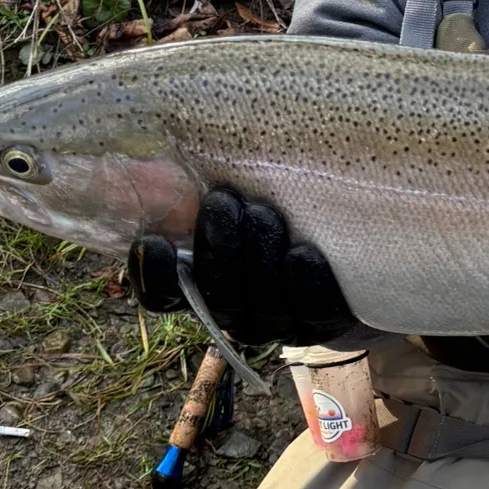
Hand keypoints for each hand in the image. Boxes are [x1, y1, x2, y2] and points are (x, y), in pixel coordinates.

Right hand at [129, 186, 355, 346]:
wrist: (347, 247)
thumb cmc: (274, 205)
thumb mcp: (230, 193)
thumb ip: (185, 186)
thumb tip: (141, 165)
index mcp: (201, 285)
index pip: (162, 296)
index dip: (153, 276)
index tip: (155, 241)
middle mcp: (237, 312)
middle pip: (217, 296)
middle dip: (218, 247)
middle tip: (223, 200)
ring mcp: (280, 323)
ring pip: (262, 306)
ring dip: (258, 258)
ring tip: (262, 214)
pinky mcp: (322, 324)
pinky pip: (312, 312)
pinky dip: (306, 284)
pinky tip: (302, 253)